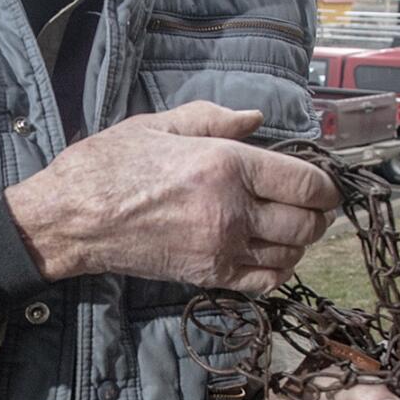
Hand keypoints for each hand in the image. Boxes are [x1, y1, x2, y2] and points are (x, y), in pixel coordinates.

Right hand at [4, 102, 339, 292]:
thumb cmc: (109, 166)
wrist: (72, 218)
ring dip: (299, 241)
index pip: (306, 184)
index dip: (326, 185)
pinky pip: (266, 281)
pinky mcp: (207, 275)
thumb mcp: (161, 126)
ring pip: (291, 254)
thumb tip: (256, 119)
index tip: (324, 183)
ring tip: (289, 226)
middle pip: (306, 222)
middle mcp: (231, 211)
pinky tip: (269, 252)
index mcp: (226, 165)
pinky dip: (278, 268)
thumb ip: (215, 120)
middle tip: (311, 204)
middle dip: (317, 214)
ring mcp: (221, 248)